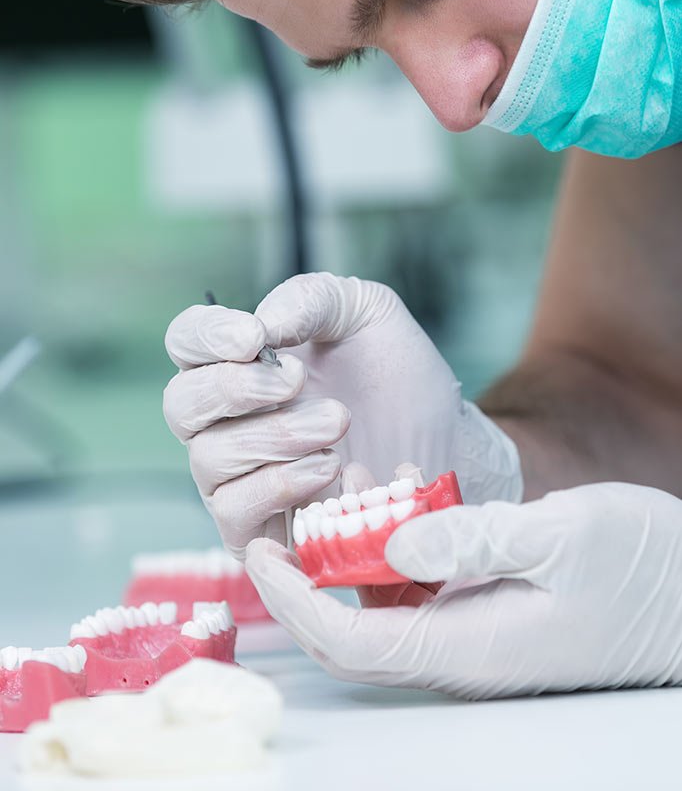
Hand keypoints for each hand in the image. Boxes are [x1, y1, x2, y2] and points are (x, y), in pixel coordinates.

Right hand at [163, 273, 521, 558]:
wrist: (443, 438)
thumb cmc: (396, 375)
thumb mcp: (364, 312)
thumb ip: (310, 299)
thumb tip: (261, 323)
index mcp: (240, 361)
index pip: (186, 342)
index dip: (207, 336)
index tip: (255, 337)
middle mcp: (225, 419)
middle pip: (181, 404)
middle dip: (237, 389)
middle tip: (300, 380)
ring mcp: (237, 476)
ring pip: (209, 459)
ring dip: (274, 436)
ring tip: (337, 423)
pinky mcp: (260, 527)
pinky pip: (234, 513)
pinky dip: (278, 485)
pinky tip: (329, 467)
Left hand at [245, 482, 681, 697]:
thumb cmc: (642, 566)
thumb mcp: (562, 536)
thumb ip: (473, 538)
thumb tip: (392, 540)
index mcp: (468, 645)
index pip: (350, 640)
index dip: (293, 601)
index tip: (257, 551)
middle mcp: (459, 649)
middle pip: (351, 630)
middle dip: (304, 581)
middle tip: (280, 520)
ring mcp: (472, 631)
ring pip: (382, 603)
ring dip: (351, 551)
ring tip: (345, 485)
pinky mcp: (485, 608)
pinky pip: (418, 585)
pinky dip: (394, 544)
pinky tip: (402, 493)